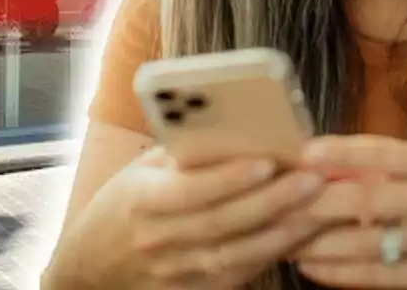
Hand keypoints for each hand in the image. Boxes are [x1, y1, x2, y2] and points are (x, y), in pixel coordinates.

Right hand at [49, 147, 328, 289]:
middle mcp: (158, 240)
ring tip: (315, 209)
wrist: (90, 266)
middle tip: (312, 179)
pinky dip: (268, 256)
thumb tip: (231, 131)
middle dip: (272, 200)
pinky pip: (237, 276)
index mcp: (141, 201)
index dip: (231, 178)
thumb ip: (179, 157)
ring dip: (280, 233)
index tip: (268, 161)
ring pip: (236, 255)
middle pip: (223, 223)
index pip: (192, 190)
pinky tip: (296, 237)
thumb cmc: (120, 207)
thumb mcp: (138, 172)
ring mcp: (176, 272)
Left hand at [291, 136, 406, 288]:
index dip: (342, 151)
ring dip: (316, 242)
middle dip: (314, 203)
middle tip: (275, 205)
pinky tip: (307, 266)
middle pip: (366, 198)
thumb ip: (366, 168)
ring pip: (364, 241)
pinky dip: (334, 270)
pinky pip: (372, 274)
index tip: (304, 153)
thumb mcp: (406, 178)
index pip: (382, 151)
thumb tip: (303, 160)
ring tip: (282, 238)